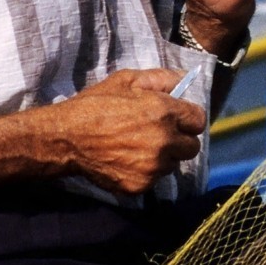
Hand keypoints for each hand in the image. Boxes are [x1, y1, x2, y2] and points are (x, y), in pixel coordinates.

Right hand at [40, 68, 206, 196]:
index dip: (187, 119)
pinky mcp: (141, 185)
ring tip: (139, 147)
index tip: (177, 119)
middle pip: (192, 147)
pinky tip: (128, 160)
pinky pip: (155, 179)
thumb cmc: (95, 105)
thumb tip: (185, 79)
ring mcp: (153, 166)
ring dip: (163, 157)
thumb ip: (160, 79)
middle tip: (159, 135)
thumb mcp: (126, 80)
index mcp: (164, 112)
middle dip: (180, 140)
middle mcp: (164, 141)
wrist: (66, 138)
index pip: (199, 120)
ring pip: (173, 164)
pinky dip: (146, 172)